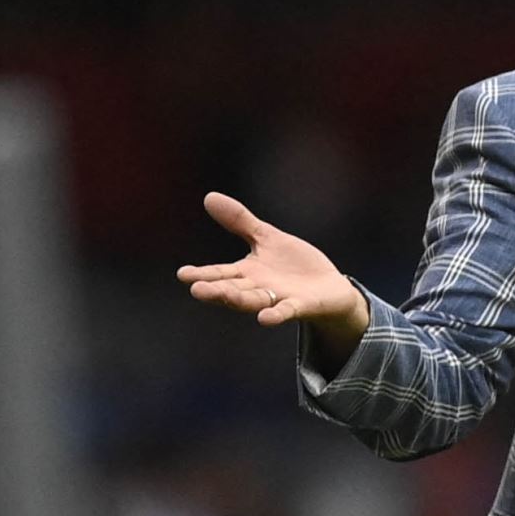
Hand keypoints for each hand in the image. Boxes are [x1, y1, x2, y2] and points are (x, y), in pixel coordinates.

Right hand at [176, 193, 367, 338]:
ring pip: (254, 301)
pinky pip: (286, 312)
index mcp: (248, 272)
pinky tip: (264, 318)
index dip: (202, 274)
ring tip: (221, 296)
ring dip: (238, 300)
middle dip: (216, 290)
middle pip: (233, 290)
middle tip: (196, 290)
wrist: (331, 287)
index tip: (183, 274)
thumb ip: (240, 222)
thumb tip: (209, 197)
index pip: (221, 274)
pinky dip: (276, 314)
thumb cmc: (296, 265)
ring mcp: (280, 298)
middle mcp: (259, 288)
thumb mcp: (267, 238)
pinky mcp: (302, 306)